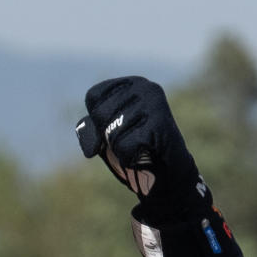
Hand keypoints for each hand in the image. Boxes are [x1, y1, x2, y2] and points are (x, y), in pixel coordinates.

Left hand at [76, 77, 203, 205]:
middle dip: (108, 137)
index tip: (116, 129)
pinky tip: (145, 155)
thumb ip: (91, 129)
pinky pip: (125, 146)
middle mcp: (145, 87)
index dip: (97, 121)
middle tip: (130, 140)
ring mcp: (154, 104)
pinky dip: (128, 158)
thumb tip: (90, 138)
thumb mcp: (106, 136)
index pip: (93, 96)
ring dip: (120, 150)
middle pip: (100, 114)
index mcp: (130, 84)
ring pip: (112, 133)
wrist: (165, 172)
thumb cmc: (134, 149)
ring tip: (139, 148)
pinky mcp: (160, 124)